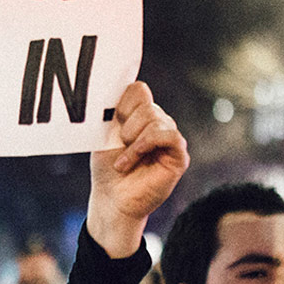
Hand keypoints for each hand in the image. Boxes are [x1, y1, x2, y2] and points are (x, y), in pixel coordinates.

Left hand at [86, 81, 188, 259]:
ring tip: (123, 161)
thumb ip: (113, 111)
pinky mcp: (179, 155)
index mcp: (140, 115)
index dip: (123, 103)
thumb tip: (120, 84)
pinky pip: (169, 135)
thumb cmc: (106, 168)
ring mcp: (169, 138)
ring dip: (133, 140)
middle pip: (146, 104)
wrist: (111, 198)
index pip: (138, 90)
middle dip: (126, 125)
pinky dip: (146, 144)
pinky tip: (132, 159)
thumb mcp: (104, 134)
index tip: (113, 121)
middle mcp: (158, 123)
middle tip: (119, 145)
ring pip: (156, 118)